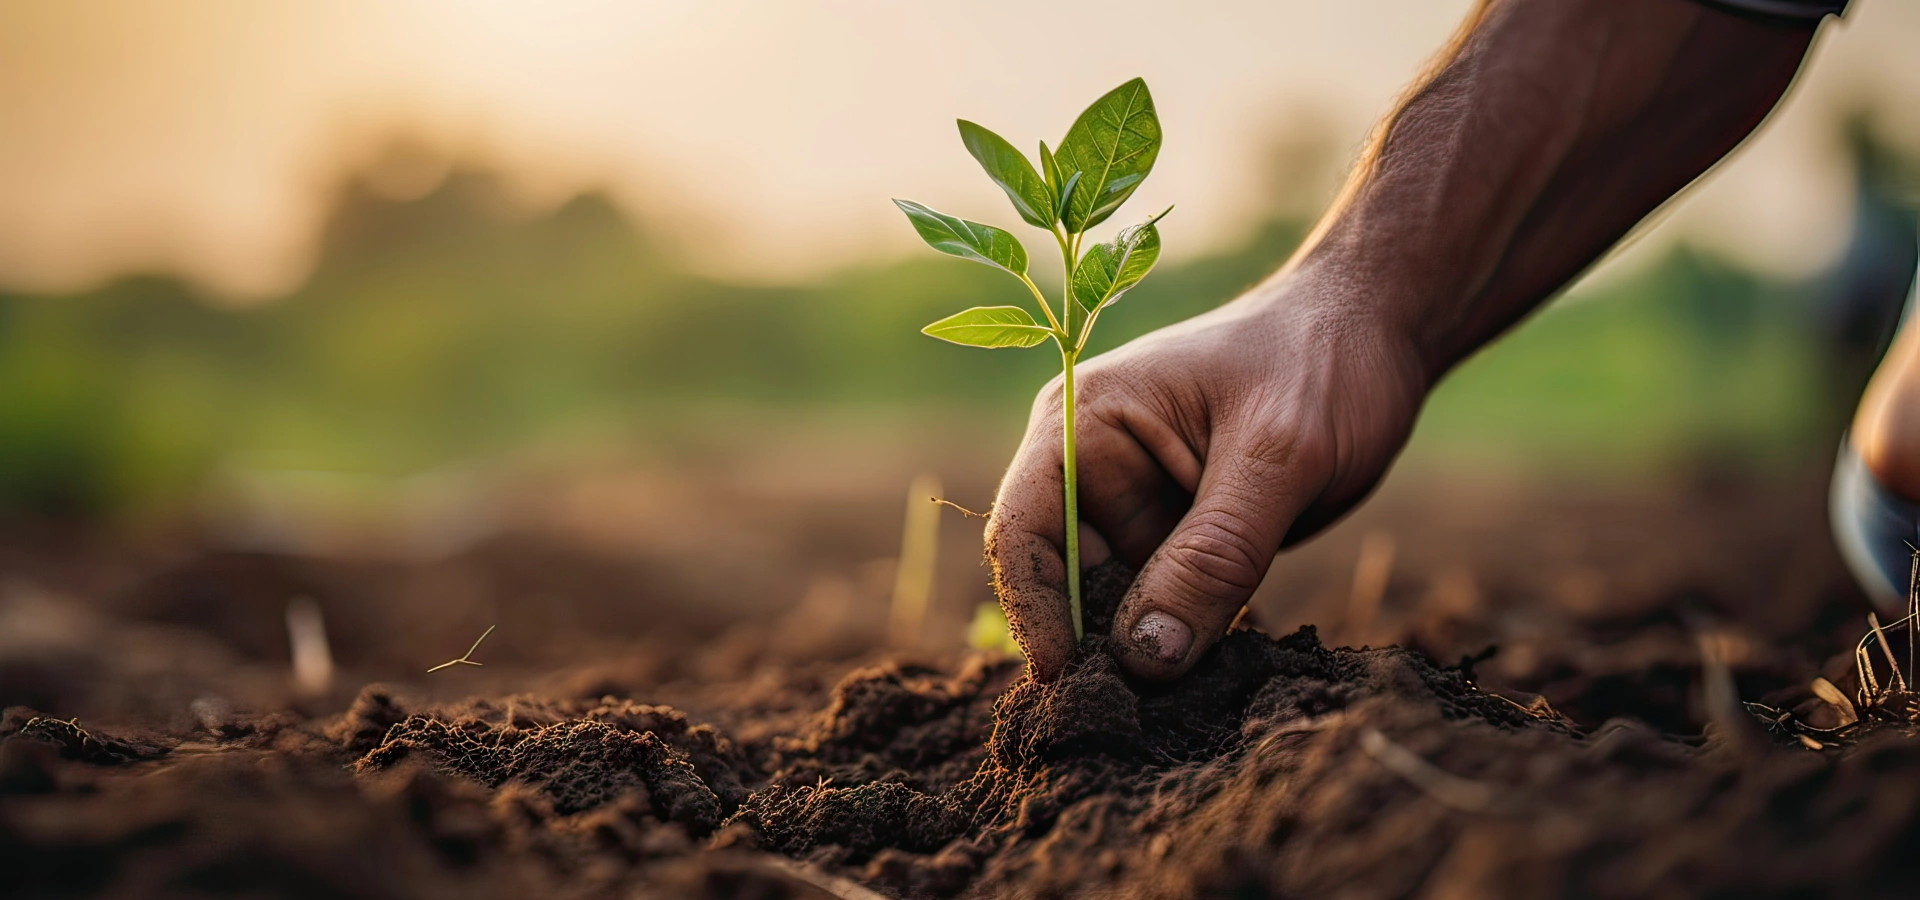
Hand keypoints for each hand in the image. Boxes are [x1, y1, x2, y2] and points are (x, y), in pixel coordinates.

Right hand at [985, 266, 1428, 681]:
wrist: (1377, 333)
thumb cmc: (1321, 362)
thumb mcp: (1278, 457)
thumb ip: (1213, 555)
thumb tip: (1145, 658)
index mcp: (1083, 425)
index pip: (1023, 532)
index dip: (1035, 612)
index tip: (1071, 683)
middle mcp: (1093, 470)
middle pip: (1063, 582)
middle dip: (1094, 649)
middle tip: (1135, 718)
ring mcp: (1137, 508)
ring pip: (1114, 607)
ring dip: (1142, 655)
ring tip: (1179, 706)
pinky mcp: (1181, 540)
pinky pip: (1164, 608)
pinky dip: (1182, 644)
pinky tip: (1210, 679)